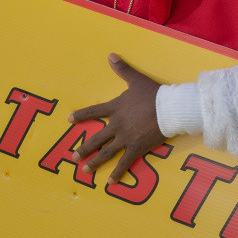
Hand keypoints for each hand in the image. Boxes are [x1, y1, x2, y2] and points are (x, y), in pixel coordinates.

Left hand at [70, 53, 165, 183]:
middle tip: (73, 156)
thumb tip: (110, 55)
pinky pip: (124, 162)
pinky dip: (117, 173)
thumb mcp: (136, 80)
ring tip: (84, 170)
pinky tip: (109, 182)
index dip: (81, 116)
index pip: (93, 112)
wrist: (169, 109)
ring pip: (106, 152)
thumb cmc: (153, 94)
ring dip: (94, 162)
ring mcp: (125, 138)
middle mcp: (116, 125)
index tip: (69, 120)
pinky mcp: (136, 148)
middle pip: (96, 138)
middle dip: (84, 148)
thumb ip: (122, 69)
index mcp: (115, 109)